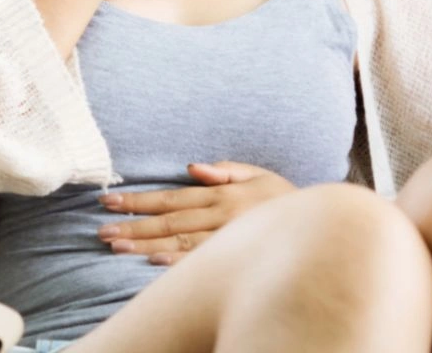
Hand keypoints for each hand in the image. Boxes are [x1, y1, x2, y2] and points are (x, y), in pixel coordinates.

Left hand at [96, 161, 296, 265]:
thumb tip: (191, 167)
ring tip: (117, 246)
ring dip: (146, 244)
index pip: (171, 198)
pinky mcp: (239, 257)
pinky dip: (179, 263)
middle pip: (169, 221)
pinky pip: (206, 261)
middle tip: (102, 230)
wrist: (328, 225)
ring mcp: (230, 238)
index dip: (139, 200)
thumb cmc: (285, 200)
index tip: (109, 202)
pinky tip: (155, 264)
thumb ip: (225, 170)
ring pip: (180, 242)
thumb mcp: (258, 175)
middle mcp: (222, 215)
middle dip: (133, 224)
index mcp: (221, 194)